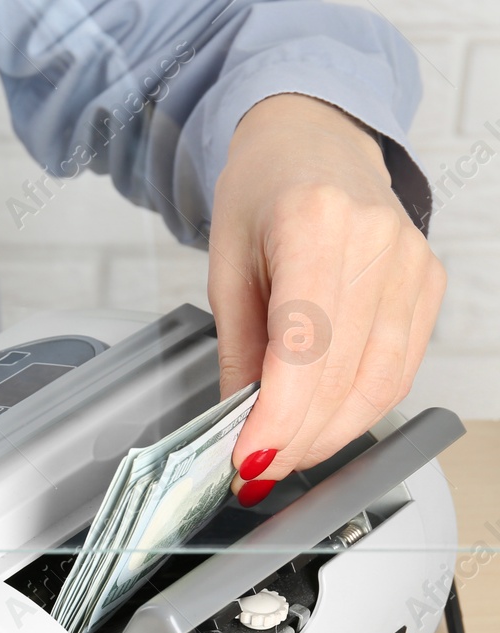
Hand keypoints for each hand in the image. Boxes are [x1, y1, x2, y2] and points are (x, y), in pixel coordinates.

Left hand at [208, 93, 445, 505]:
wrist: (313, 141)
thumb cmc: (261, 192)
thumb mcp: (225, 263)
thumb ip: (235, 346)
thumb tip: (240, 422)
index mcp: (315, 225)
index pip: (304, 346)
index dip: (279, 416)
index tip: (249, 461)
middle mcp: (377, 242)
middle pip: (344, 373)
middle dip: (297, 437)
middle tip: (256, 469)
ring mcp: (413, 262)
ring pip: (380, 382)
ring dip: (330, 434)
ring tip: (285, 454)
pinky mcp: (430, 283)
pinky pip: (400, 367)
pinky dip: (360, 408)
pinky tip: (323, 423)